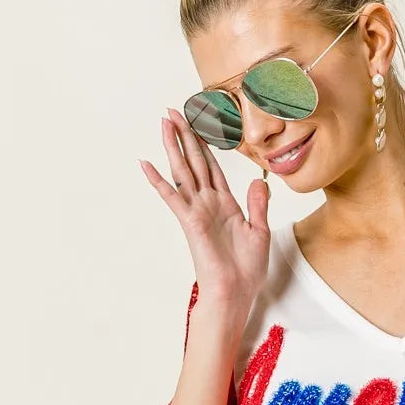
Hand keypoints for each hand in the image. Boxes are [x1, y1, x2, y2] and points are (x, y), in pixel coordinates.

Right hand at [139, 107, 269, 317]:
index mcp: (226, 205)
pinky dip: (158, 180)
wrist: (236, 293)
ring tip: (164, 122)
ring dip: (173, 146)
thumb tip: (257, 181)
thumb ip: (257, 205)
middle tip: (173, 111)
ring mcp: (197, 211)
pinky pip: (172, 197)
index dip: (205, 145)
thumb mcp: (260, 232)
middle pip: (194, 162)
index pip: (212, 167)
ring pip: (183, 171)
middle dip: (185, 135)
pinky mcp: (190, 222)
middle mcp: (208, 204)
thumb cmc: (246, 270)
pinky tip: (145, 163)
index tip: (197, 123)